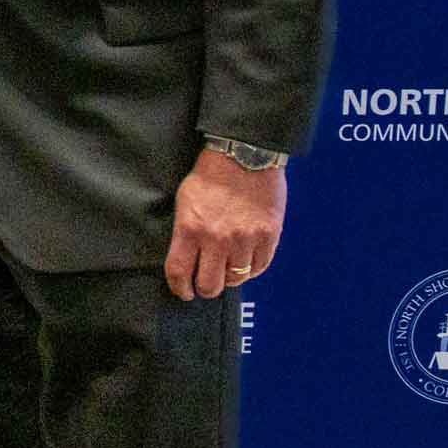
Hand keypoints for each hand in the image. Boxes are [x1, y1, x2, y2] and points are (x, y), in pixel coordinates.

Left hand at [167, 148, 284, 301]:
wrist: (244, 156)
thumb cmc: (210, 177)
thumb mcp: (184, 202)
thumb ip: (185, 233)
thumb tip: (186, 261)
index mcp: (190, 229)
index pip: (179, 272)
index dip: (180, 288)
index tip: (184, 292)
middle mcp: (217, 238)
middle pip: (209, 284)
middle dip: (205, 288)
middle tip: (206, 284)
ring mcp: (245, 238)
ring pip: (236, 278)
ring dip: (230, 278)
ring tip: (226, 270)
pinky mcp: (268, 235)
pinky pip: (260, 267)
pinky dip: (252, 270)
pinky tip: (245, 263)